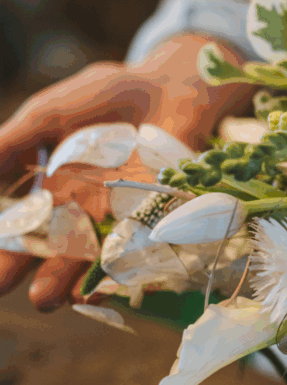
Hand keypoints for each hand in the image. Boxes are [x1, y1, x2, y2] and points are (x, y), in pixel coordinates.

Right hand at [0, 35, 255, 310]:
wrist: (171, 86)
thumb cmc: (109, 96)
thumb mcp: (51, 113)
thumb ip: (15, 139)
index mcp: (57, 190)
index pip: (26, 224)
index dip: (8, 247)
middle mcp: (88, 210)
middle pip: (59, 246)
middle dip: (39, 270)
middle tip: (22, 295)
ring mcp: (124, 214)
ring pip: (97, 251)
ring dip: (76, 275)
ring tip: (55, 298)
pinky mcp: (159, 212)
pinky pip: (145, 242)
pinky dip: (130, 262)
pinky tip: (112, 283)